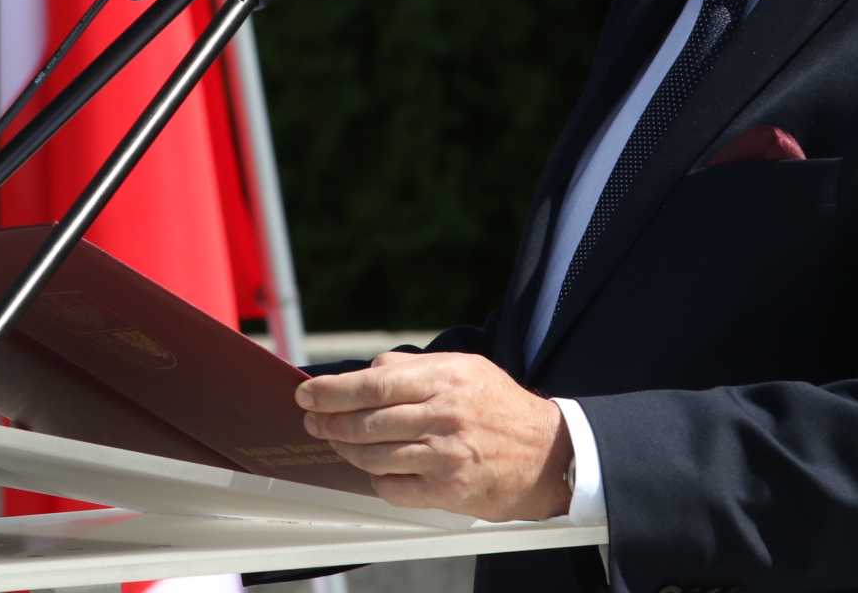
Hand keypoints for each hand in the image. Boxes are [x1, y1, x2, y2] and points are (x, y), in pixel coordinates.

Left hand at [294, 351, 572, 521]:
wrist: (549, 455)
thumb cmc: (500, 408)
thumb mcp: (464, 368)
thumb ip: (414, 368)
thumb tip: (367, 372)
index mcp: (446, 378)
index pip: (374, 384)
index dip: (333, 391)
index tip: (307, 393)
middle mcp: (444, 415)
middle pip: (367, 420)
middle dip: (329, 422)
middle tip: (311, 421)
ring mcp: (445, 455)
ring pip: (374, 455)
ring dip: (346, 451)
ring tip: (336, 443)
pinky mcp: (447, 490)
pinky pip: (392, 487)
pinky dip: (375, 478)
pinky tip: (373, 469)